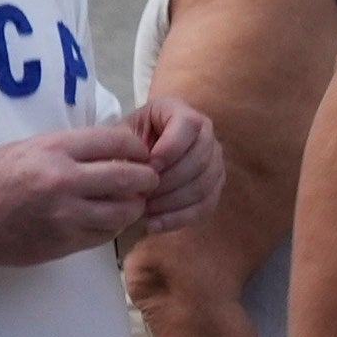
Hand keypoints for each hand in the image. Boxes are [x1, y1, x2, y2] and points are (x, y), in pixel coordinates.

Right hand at [0, 122, 169, 271]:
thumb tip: (108, 149)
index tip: (140, 153)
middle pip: (130, 177)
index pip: (116, 142)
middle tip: (148, 180)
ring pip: (124, 211)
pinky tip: (107, 220)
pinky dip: (113, 227)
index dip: (137, 148)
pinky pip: (105, 235)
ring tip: (130, 202)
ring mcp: (66, 214)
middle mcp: (64, 179)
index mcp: (54, 149)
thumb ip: (67, 148)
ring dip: (133, 206)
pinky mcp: (65, 242)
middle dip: (146, 178)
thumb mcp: (26, 148)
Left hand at [120, 94, 227, 237]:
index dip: (170, 148)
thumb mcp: (122, 135)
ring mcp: (214, 160)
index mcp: (180, 111)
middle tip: (142, 195)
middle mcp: (206, 132)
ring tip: (144, 211)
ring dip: (172, 202)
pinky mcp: (215, 186)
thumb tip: (140, 170)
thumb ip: (127, 145)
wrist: (139, 155)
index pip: (189, 125)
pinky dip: (179, 218)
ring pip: (204, 185)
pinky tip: (153, 225)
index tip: (147, 168)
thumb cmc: (128, 142)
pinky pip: (205, 206)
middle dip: (169, 182)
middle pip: (200, 159)